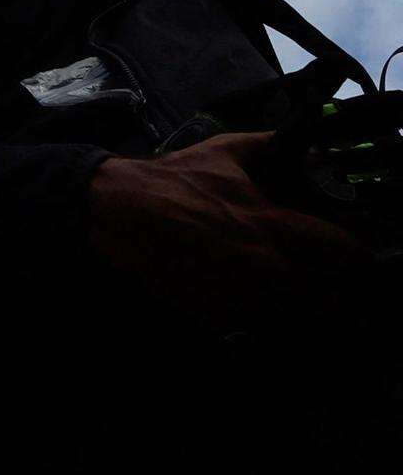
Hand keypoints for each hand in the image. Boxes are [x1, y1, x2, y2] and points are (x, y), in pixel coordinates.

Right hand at [85, 132, 373, 329]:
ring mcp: (235, 293)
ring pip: (287, 323)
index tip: (356, 260)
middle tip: (333, 300)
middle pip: (324, 303)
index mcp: (271, 223)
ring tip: (291, 312)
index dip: (356, 257)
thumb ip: (266, 145)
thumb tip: (301, 144)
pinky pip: (245, 331)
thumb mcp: (222, 150)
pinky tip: (248, 315)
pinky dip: (252, 327)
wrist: (117, 209)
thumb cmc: (172, 178)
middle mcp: (261, 264)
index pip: (341, 250)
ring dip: (294, 318)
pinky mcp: (207, 313)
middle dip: (334, 304)